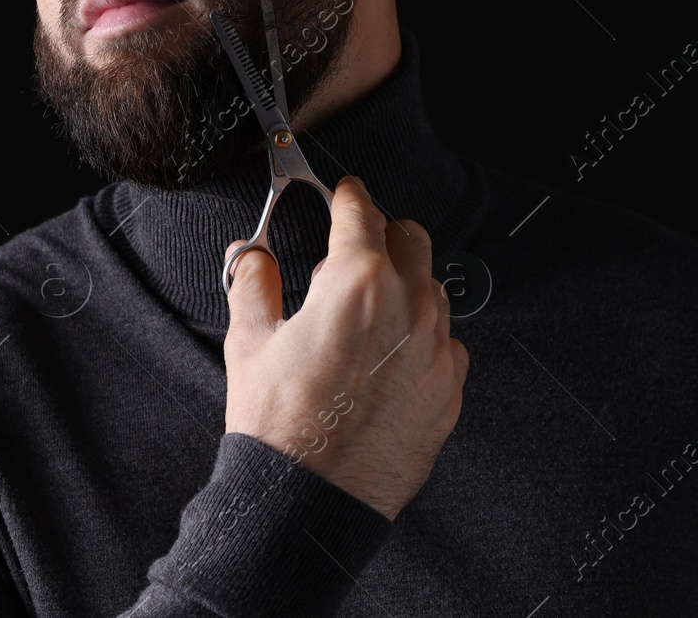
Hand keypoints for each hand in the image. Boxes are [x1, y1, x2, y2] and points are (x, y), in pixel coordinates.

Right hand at [223, 174, 468, 520]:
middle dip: (382, 235)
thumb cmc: (277, 426)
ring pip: (433, 289)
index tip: (345, 193)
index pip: (362, 212)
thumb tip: (253, 255)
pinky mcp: (448, 390)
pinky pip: (444, 344)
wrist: (307, 503)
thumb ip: (254, 282)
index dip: (349, 196)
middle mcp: (409, 307)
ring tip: (366, 314)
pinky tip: (387, 359)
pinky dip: (420, 339)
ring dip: (404, 286)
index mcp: (358, 282)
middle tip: (353, 251)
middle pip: (410, 239)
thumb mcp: (249, 342)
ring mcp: (436, 350)